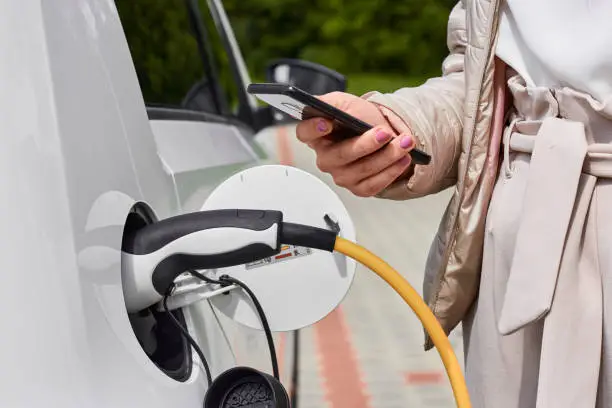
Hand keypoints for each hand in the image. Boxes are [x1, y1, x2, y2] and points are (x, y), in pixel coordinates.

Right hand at [295, 92, 414, 196]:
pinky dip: (391, 172)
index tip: (327, 122)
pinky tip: (403, 159)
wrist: (382, 132)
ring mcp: (341, 175)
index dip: (313, 129)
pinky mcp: (359, 187)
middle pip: (339, 155)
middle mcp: (326, 158)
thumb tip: (321, 107)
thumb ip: (330, 103)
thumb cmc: (360, 118)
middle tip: (384, 133)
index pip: (304, 133)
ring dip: (386, 156)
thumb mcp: (345, 103)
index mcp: (317, 135)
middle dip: (365, 144)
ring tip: (404, 143)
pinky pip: (373, 185)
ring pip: (361, 170)